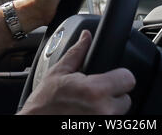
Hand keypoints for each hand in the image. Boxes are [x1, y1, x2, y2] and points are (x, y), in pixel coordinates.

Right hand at [18, 30, 135, 114]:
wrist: (34, 125)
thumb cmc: (43, 104)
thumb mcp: (58, 72)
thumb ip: (77, 52)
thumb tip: (86, 36)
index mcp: (94, 91)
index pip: (128, 79)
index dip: (120, 76)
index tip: (112, 77)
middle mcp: (103, 111)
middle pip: (126, 99)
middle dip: (113, 95)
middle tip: (95, 94)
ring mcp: (103, 125)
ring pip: (119, 113)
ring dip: (108, 109)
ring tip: (90, 105)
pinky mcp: (101, 132)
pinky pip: (111, 123)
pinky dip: (102, 119)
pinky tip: (88, 115)